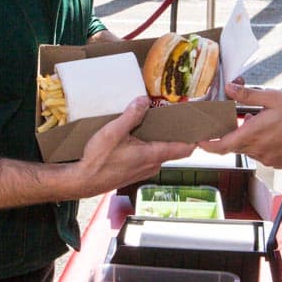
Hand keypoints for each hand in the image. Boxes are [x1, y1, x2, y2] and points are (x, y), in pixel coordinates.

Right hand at [74, 97, 192, 194]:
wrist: (83, 181)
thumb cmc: (98, 160)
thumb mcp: (113, 132)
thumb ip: (131, 115)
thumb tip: (143, 100)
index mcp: (153, 155)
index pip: (185, 149)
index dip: (194, 138)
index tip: (198, 126)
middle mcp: (153, 165)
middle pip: (174, 149)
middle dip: (176, 134)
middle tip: (172, 117)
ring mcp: (145, 171)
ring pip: (161, 153)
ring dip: (160, 140)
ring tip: (153, 123)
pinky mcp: (135, 173)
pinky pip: (149, 158)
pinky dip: (149, 147)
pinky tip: (137, 138)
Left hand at [202, 82, 281, 167]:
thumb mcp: (272, 98)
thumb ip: (248, 96)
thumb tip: (229, 89)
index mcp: (252, 135)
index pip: (219, 146)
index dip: (206, 144)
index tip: (199, 139)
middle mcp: (258, 150)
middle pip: (235, 145)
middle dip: (235, 131)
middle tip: (245, 116)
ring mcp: (268, 159)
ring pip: (250, 148)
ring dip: (251, 136)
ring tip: (267, 121)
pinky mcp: (278, 163)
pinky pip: (263, 153)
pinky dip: (264, 143)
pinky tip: (277, 132)